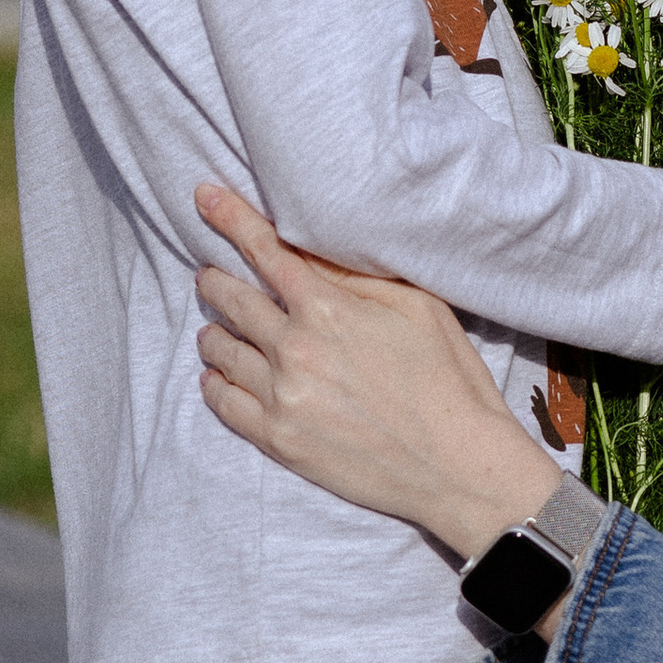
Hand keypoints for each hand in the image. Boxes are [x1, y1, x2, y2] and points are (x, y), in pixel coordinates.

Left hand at [192, 183, 557, 558]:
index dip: (231, 218)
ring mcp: (282, 397)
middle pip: (231, 299)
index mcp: (328, 309)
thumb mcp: (417, 308)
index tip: (205, 197)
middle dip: (216, 279)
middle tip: (211, 275)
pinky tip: (216, 375)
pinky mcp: (280, 440)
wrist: (457, 465)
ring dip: (214, 331)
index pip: (265, 250)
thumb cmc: (448, 379)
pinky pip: (224, 403)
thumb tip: (312, 249)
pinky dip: (214, 383)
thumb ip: (357, 277)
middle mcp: (295, 349)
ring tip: (215, 327)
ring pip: (221, 350)